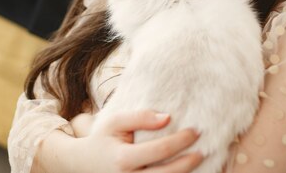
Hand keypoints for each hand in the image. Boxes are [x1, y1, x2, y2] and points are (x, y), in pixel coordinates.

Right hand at [73, 109, 202, 172]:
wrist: (82, 165)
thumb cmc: (103, 139)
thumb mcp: (115, 122)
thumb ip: (140, 117)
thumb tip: (167, 118)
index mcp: (123, 159)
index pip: (160, 150)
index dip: (181, 140)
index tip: (195, 131)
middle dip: (189, 162)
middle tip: (202, 150)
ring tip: (196, 163)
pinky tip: (182, 172)